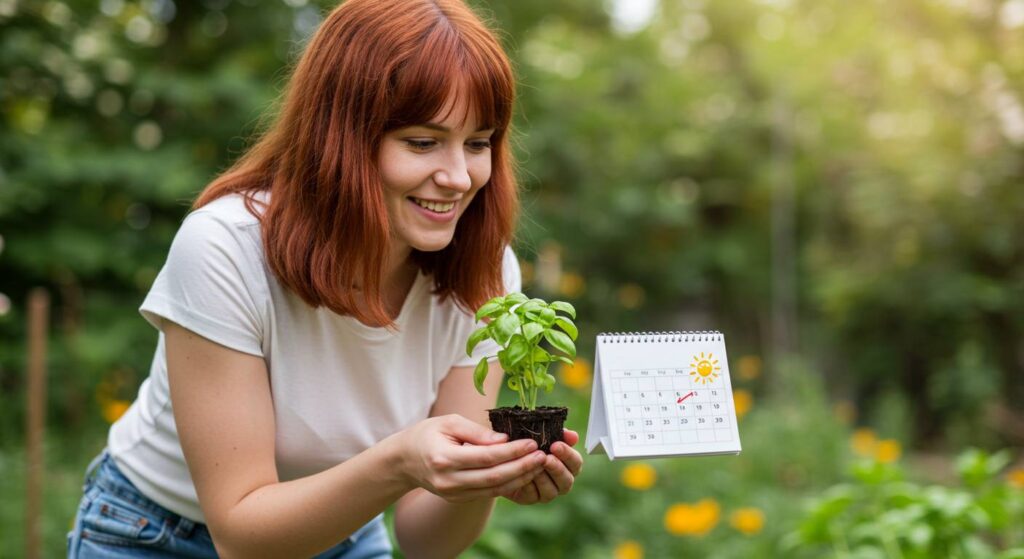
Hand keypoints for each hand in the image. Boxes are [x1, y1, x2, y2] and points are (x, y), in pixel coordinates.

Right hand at [397, 414, 547, 502]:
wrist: (404, 460)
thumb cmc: (428, 434)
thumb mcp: (449, 422)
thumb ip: (477, 431)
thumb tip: (505, 440)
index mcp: (444, 458)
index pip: (486, 457)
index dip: (512, 451)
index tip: (531, 442)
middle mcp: (448, 481)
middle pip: (493, 477)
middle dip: (522, 467)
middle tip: (542, 455)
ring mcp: (453, 493)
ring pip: (493, 489)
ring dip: (519, 478)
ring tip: (538, 464)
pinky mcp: (458, 499)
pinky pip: (487, 493)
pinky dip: (508, 484)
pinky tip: (523, 473)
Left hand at [500, 429, 582, 504]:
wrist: (506, 456)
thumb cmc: (530, 443)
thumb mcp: (542, 435)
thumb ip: (559, 435)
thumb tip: (573, 435)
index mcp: (568, 465)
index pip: (576, 463)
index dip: (568, 455)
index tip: (556, 445)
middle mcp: (561, 481)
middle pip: (567, 480)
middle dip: (557, 469)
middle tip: (546, 458)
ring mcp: (547, 492)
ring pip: (552, 491)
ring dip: (543, 478)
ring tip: (533, 466)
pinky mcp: (532, 498)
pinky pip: (533, 495)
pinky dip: (528, 485)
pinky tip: (522, 474)